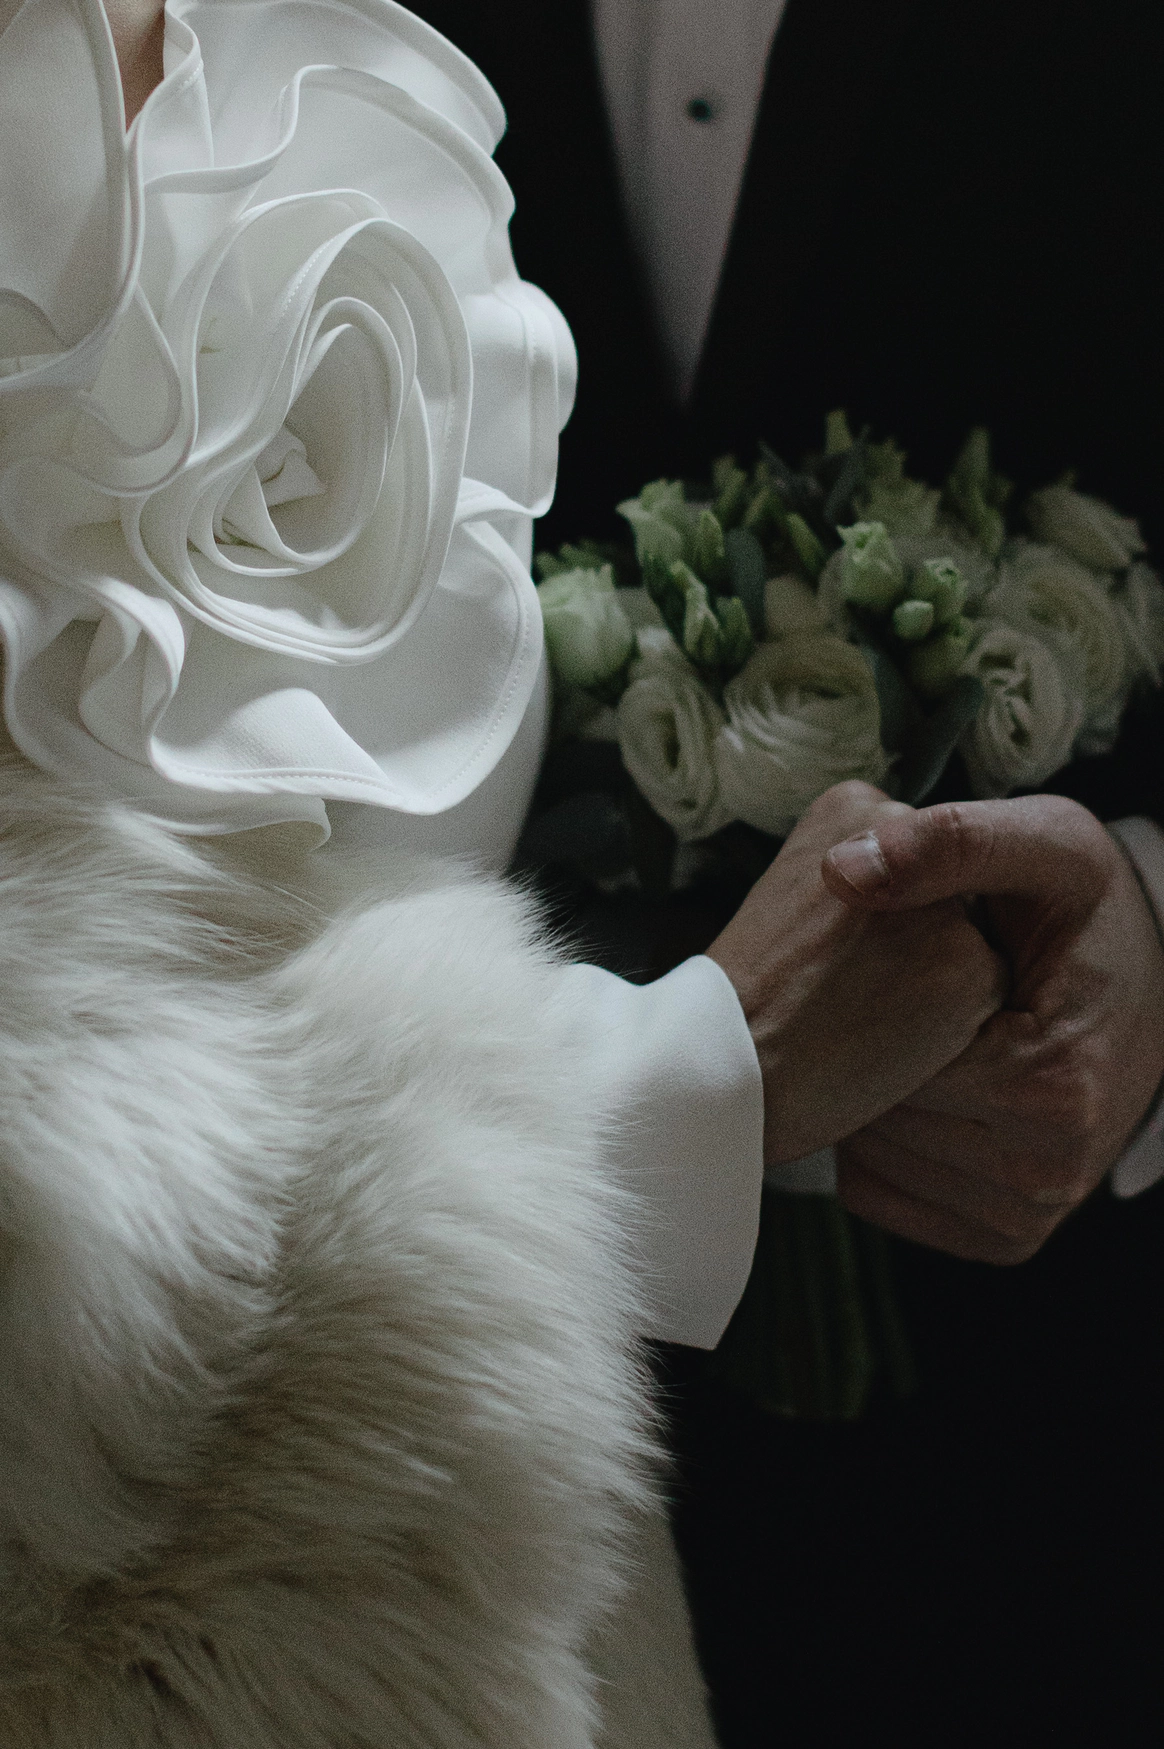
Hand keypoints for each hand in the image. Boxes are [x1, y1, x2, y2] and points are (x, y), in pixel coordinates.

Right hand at [706, 781, 1005, 1165]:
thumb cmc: (753, 990)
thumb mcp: (794, 885)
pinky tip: (886, 1036)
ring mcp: (943, 900)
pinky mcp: (972, 965)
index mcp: (855, 806)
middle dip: (914, 939)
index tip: (822, 943)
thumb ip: (861, 873)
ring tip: (859, 1009)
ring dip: (935, 980)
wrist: (728, 1060)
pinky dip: (948, 1025)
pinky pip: (987, 996)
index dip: (876, 916)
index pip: (911, 859)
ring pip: (972, 943)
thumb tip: (917, 892)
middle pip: (948, 894)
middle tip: (841, 980)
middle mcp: (907, 835)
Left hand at [821, 795, 1163, 1261]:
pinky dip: (877, 1143)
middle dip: (871, 1048)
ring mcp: (1026, 1214)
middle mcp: (1045, 1170)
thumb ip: (954, 840)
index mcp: (1052, 1084)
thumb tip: (846, 868)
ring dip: (872, 1095)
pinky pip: (878, 1194)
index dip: (875, 998)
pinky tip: (914, 1087)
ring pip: (871, 1157)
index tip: (889, 956)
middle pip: (880, 1112)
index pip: (894, 1055)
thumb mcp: (1043, 844)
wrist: (1154, 984)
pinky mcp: (1004, 1237)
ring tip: (910, 1038)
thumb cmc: (1087, 912)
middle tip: (892, 997)